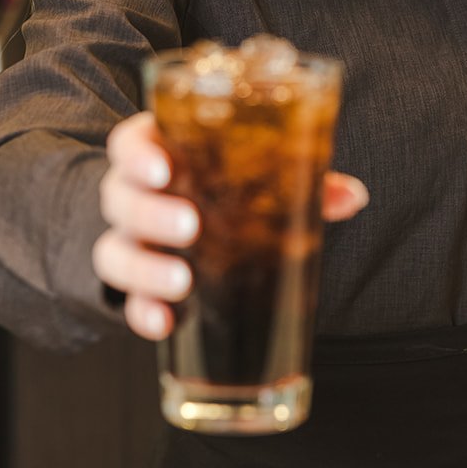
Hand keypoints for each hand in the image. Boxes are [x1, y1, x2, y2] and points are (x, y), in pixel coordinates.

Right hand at [93, 110, 369, 341]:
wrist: (178, 221)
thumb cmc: (221, 187)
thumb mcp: (250, 176)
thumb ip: (295, 178)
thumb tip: (352, 195)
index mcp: (158, 153)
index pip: (129, 143)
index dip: (137, 154)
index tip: (164, 169)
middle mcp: (133, 195)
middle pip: (119, 197)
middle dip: (150, 213)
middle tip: (191, 225)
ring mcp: (129, 240)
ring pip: (114, 251)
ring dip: (145, 267)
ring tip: (183, 282)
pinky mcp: (134, 285)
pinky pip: (126, 301)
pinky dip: (143, 313)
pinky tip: (166, 324)